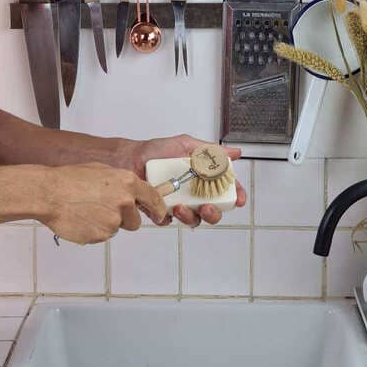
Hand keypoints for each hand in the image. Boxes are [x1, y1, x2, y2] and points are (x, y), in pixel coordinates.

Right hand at [38, 163, 166, 243]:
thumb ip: (122, 184)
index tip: (159, 215)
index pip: (153, 199)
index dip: (158, 209)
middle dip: (124, 218)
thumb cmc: (70, 179)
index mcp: (127, 183)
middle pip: (135, 221)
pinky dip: (94, 231)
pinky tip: (81, 219)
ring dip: (106, 224)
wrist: (48, 193)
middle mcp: (125, 202)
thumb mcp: (103, 171)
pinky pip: (102, 236)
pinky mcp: (101, 235)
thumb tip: (132, 193)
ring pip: (117, 228)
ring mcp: (113, 221)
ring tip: (87, 211)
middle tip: (102, 209)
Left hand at [132, 134, 246, 226]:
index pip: (224, 189)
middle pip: (213, 210)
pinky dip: (170, 217)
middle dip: (214, 213)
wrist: (129, 159)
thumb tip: (234, 153)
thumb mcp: (185, 145)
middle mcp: (192, 193)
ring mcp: (178, 203)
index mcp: (201, 178)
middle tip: (206, 207)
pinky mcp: (161, 211)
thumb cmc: (155, 151)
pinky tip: (166, 208)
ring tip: (181, 208)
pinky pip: (169, 221)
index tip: (237, 199)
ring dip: (191, 217)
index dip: (234, 195)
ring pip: (194, 219)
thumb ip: (210, 151)